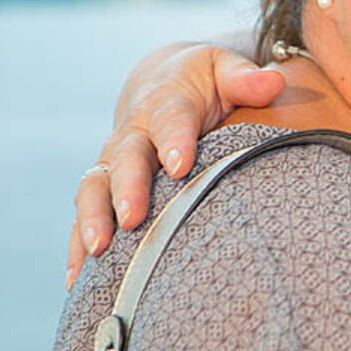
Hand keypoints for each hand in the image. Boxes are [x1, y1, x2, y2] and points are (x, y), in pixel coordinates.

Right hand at [65, 42, 282, 284]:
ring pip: (94, 189)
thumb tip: (273, 82)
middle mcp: (133, 133)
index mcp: (167, 103)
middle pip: (126, 159)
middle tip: (134, 218)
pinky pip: (84, 216)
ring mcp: (113, 162)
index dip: (174, 141)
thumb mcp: (224, 70)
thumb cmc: (204, 83)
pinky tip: (76, 281)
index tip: (181, 165)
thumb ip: (245, 79)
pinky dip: (77, 247)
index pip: (170, 120)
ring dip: (93, 219)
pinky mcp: (102, 189)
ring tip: (99, 251)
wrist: (160, 86)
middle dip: (128, 188)